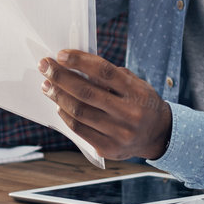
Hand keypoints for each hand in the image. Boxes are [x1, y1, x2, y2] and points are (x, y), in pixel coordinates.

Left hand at [40, 50, 171, 159]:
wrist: (159, 134)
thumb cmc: (142, 103)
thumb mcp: (135, 84)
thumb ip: (110, 77)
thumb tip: (76, 67)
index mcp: (137, 93)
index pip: (104, 72)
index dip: (80, 62)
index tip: (61, 55)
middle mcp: (129, 114)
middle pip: (87, 93)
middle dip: (61, 78)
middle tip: (45, 66)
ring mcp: (119, 133)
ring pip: (79, 112)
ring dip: (58, 96)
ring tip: (47, 85)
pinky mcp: (108, 148)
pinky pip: (79, 130)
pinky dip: (65, 115)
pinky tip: (58, 105)